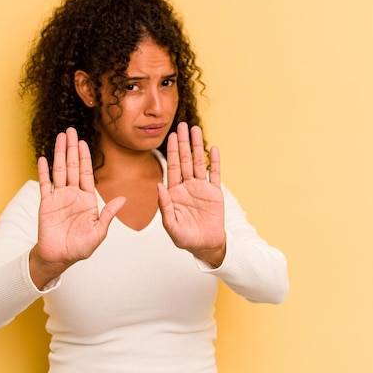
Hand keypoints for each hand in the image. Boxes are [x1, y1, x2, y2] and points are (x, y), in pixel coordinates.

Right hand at [30, 128, 125, 288]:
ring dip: (59, 154)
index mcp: (87, 199)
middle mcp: (73, 195)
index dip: (85, 157)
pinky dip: (44, 172)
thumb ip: (108, 214)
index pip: (87, 173)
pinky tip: (43, 158)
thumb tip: (123, 199)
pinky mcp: (46, 204)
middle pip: (73, 166)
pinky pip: (45, 184)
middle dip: (72, 148)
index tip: (83, 142)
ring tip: (59, 138)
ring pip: (60, 171)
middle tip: (70, 130)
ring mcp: (59, 198)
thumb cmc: (81, 247)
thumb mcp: (99, 231)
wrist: (60, 258)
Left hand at [157, 122, 225, 266]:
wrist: (206, 246)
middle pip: (184, 160)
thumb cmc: (185, 238)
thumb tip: (158, 185)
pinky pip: (214, 174)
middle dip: (183, 143)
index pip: (172, 167)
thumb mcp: (171, 225)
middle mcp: (187, 187)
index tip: (170, 136)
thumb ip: (165, 205)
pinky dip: (214, 162)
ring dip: (197, 146)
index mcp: (174, 192)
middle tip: (183, 125)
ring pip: (198, 163)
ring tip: (196, 130)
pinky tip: (213, 149)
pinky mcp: (215, 193)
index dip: (171, 151)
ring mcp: (201, 188)